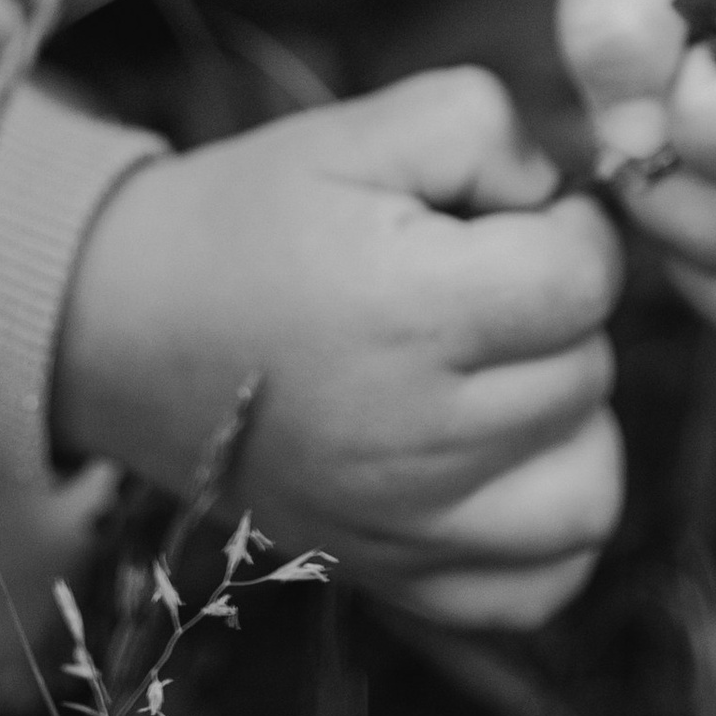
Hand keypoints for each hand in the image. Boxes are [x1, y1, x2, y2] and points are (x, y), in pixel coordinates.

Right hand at [51, 65, 624, 626]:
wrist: (126, 325)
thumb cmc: (248, 219)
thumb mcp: (356, 129)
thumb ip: (483, 127)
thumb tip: (561, 194)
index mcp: (411, 313)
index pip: (585, 281)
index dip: (571, 229)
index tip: (515, 218)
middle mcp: (418, 438)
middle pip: (589, 374)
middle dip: (558, 313)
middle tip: (487, 281)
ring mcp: (406, 525)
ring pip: (589, 490)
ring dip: (570, 424)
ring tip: (509, 374)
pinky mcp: (392, 576)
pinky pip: (539, 587)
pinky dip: (549, 535)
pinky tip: (510, 467)